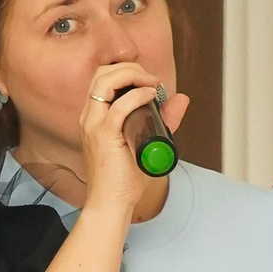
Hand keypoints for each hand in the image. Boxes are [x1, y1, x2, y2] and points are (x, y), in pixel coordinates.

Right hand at [78, 61, 190, 215]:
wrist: (111, 203)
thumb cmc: (123, 178)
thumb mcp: (145, 141)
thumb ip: (163, 120)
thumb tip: (182, 99)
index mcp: (94, 116)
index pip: (103, 78)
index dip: (127, 71)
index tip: (149, 82)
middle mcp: (90, 117)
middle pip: (102, 73)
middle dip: (130, 68)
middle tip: (152, 80)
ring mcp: (94, 125)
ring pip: (105, 82)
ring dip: (132, 75)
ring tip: (152, 84)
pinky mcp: (104, 136)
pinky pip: (119, 107)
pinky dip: (137, 95)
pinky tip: (151, 96)